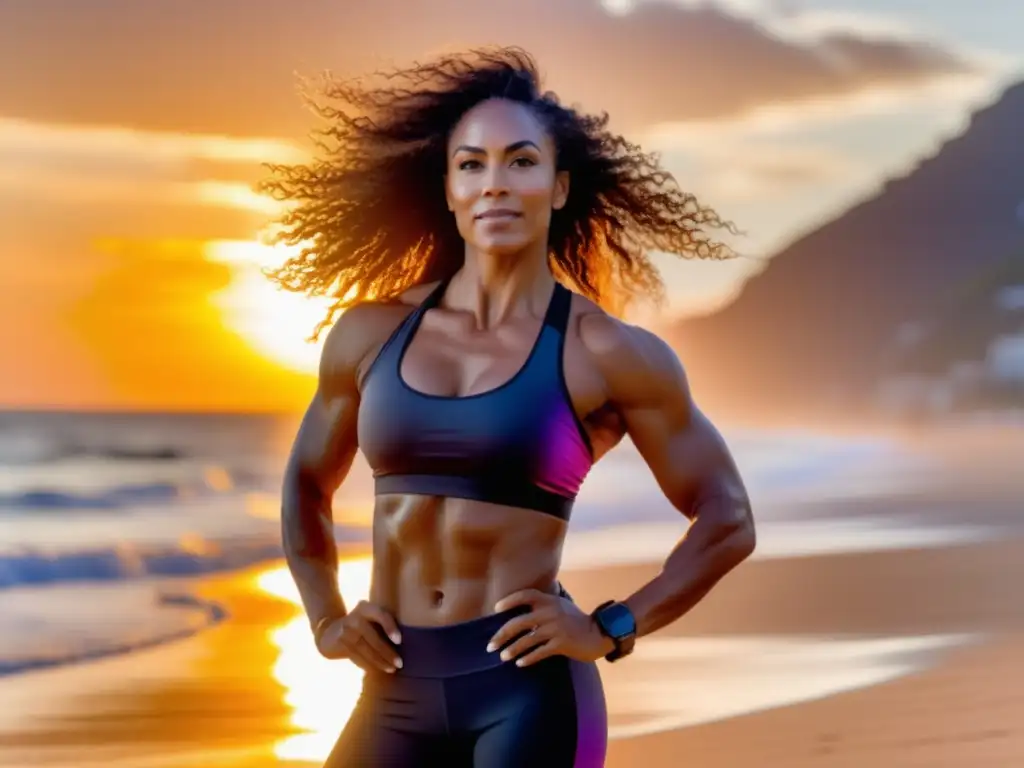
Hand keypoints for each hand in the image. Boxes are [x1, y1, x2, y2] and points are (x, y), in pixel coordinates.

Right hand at [316, 600, 402, 672]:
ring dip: (379, 662)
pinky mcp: (340, 643)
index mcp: (366, 608)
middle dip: (387, 652)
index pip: (381, 615)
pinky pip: (357, 657)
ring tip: (392, 669)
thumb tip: (408, 643)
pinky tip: (377, 670)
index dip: (390, 627)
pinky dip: (368, 665)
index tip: (399, 641)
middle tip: (400, 663)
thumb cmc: (362, 626)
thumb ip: (383, 625)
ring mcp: (345, 630)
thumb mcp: (370, 619)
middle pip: (373, 637)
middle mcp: (355, 617)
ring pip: (365, 649)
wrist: (330, 632)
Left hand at [486, 589, 614, 667]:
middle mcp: (550, 612)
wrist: (598, 634)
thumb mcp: (561, 605)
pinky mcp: (561, 644)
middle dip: (502, 634)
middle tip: (491, 645)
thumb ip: (544, 605)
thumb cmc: (576, 620)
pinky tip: (520, 663)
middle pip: (519, 622)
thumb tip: (522, 609)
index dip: (510, 600)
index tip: (496, 609)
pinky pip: (539, 652)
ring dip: (512, 649)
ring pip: (527, 640)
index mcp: (549, 600)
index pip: (526, 595)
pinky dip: (528, 659)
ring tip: (502, 657)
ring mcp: (556, 628)